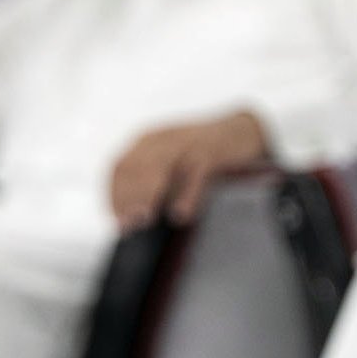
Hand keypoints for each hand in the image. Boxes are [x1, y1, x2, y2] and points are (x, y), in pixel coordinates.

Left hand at [109, 110, 268, 232]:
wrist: (242, 132)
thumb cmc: (204, 155)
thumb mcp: (174, 164)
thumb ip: (156, 185)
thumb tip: (136, 218)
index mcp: (147, 142)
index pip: (120, 167)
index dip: (114, 194)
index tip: (116, 219)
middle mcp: (162, 139)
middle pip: (135, 166)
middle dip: (128, 197)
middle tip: (127, 225)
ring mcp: (187, 143)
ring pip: (159, 166)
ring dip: (147, 194)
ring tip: (143, 220)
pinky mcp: (212, 151)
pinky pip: (196, 172)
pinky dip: (187, 194)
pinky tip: (181, 214)